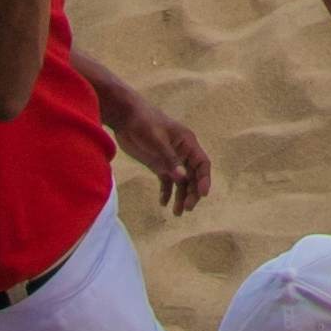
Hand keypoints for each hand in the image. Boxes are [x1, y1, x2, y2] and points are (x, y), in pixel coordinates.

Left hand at [114, 94, 212, 214]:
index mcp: (186, 143)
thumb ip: (169, 159)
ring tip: (177, 213)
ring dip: (181, 195)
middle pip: (193, 175)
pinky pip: (167, 181)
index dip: (204, 179)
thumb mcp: (156, 141)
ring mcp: (170, 158)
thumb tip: (183, 178)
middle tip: (186, 209)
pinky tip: (163, 203)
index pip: (202, 163)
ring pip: (181, 180)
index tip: (202, 195)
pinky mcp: (158, 163)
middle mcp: (182, 152)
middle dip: (192, 192)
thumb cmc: (144, 124)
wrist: (126, 117)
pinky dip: (167, 192)